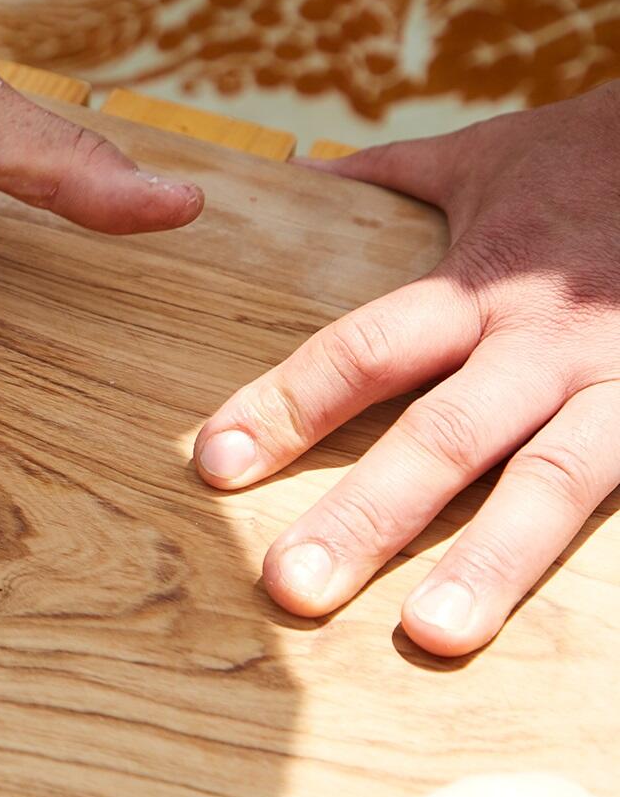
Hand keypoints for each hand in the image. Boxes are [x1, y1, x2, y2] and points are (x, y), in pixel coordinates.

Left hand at [194, 83, 619, 654]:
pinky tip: (566, 639)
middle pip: (442, 436)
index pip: (362, 351)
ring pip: (552, 483)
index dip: (286, 405)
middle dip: (365, 515)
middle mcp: (545, 344)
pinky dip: (606, 568)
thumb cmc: (605, 161)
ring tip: (430, 636)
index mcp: (482, 285)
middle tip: (287, 587)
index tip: (215, 463)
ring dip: (490, 563)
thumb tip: (301, 177)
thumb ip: (395, 177)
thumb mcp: (493, 157)